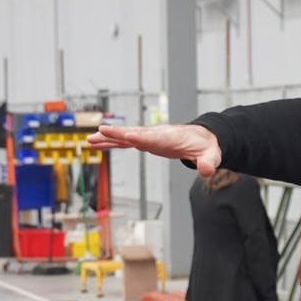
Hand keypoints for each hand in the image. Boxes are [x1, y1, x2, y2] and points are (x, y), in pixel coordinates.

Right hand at [87, 123, 223, 176]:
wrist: (202, 137)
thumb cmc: (206, 146)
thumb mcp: (211, 155)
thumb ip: (208, 162)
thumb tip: (207, 170)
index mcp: (170, 138)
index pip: (154, 138)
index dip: (142, 137)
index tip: (128, 136)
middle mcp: (156, 135)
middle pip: (134, 133)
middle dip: (118, 133)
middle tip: (100, 130)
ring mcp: (149, 137)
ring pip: (125, 137)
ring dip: (109, 138)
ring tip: (90, 139)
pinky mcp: (146, 141)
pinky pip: (126, 141)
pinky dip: (112, 142)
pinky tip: (98, 143)